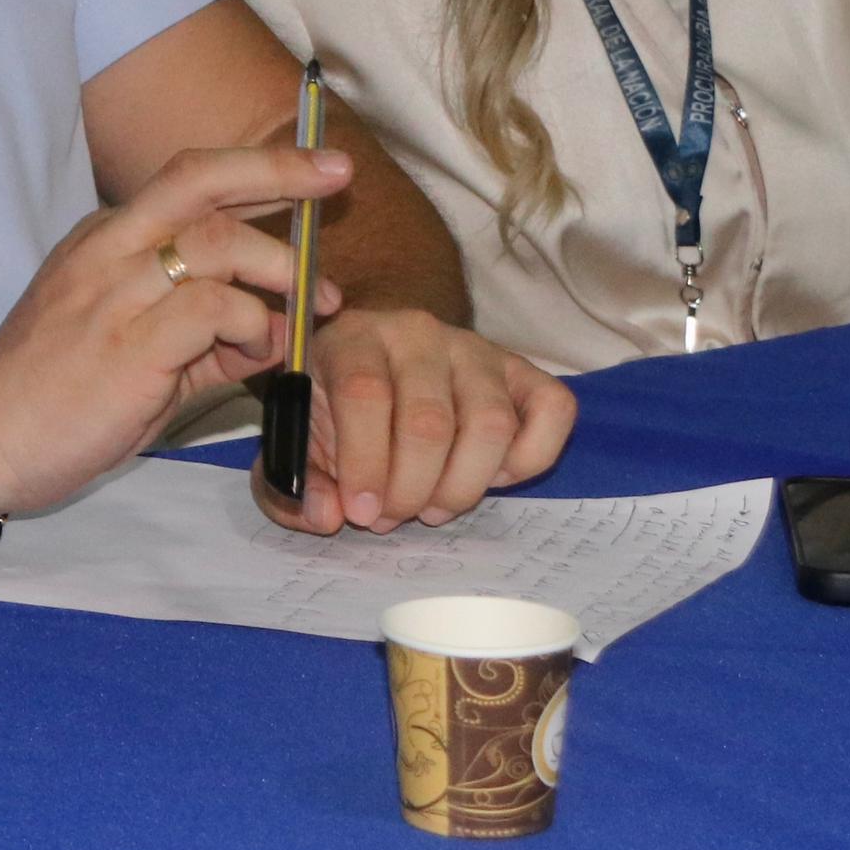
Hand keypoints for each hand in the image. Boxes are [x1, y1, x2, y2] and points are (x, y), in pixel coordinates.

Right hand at [0, 140, 348, 521]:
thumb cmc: (56, 393)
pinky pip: (211, 310)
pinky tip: (259, 352)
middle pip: (200, 180)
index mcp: (107, 239)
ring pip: (215, 243)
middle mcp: (109, 249)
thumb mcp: (135, 347)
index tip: (320, 165)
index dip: (260, 166)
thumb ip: (205, 334)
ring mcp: (114, 293)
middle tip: (338, 178)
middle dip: (279, 170)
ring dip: (277, 268)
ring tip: (310, 307)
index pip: (190, 178)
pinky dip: (253, 323)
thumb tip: (277, 328)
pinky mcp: (126, 346)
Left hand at [255, 306, 574, 533]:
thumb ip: (297, 486)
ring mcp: (477, 349)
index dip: (364, 462)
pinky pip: (552, 410)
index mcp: (353, 337)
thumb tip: (326, 515)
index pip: (365, 394)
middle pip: (429, 420)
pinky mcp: (524, 370)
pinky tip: (489, 477)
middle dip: (411, 489)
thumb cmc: (338, 412)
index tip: (360, 511)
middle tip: (394, 516)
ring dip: (463, 485)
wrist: (381, 372)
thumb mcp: (300, 444)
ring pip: (491, 424)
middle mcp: (419, 333)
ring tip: (432, 507)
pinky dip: (528, 459)